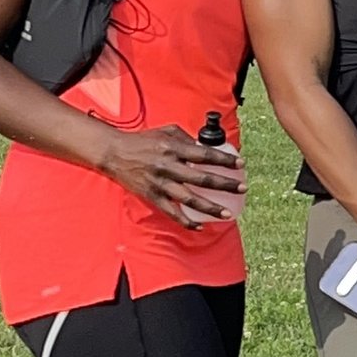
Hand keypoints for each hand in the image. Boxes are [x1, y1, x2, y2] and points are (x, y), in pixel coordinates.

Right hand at [99, 124, 245, 227]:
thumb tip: (207, 147)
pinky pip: (171, 212)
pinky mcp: (151, 196)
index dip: (224, 160)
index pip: (205, 155)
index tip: (241, 165)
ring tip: (227, 214)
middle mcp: (168, 166)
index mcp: (173, 148)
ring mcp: (160, 183)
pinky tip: (200, 226)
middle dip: (225, 184)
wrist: (114, 152)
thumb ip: (187, 139)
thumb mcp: (167, 131)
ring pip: (189, 198)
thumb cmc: (143, 140)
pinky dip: (186, 220)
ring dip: (210, 207)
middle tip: (243, 188)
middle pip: (202, 178)